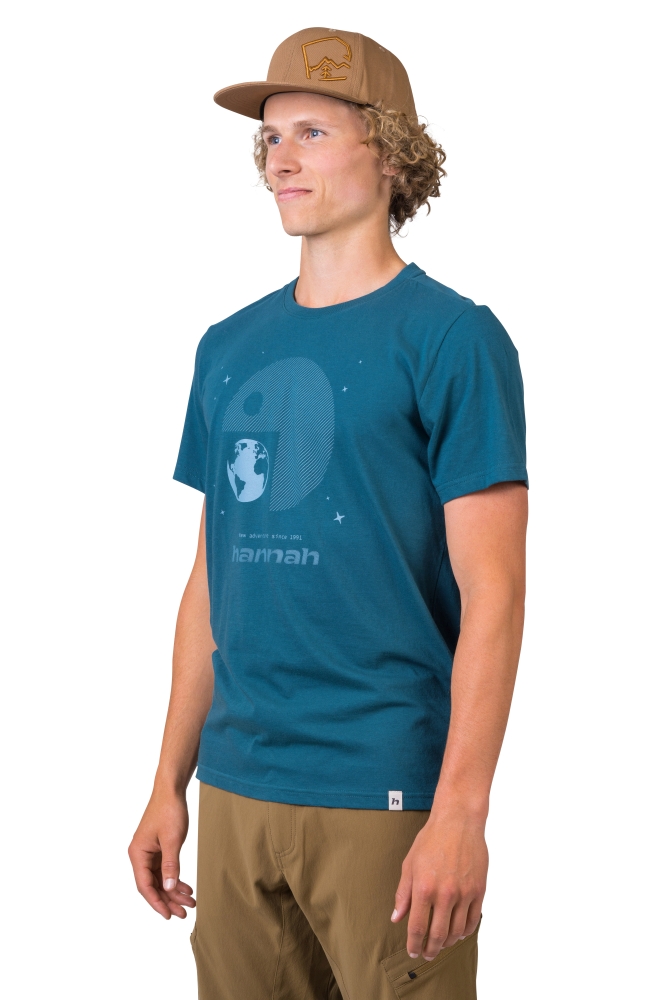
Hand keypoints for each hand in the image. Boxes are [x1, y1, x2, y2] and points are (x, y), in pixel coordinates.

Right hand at [128, 790, 195, 919]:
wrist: (171, 791)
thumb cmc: (169, 811)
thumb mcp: (172, 840)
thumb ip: (170, 865)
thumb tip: (169, 888)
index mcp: (138, 854)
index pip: (145, 886)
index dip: (157, 902)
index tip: (168, 915)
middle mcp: (140, 855)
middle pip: (153, 885)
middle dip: (168, 900)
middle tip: (184, 912)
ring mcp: (149, 853)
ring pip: (160, 879)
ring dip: (173, 891)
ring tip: (190, 902)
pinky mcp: (158, 849)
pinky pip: (164, 870)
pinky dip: (175, 879)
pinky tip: (186, 887)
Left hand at [391, 810, 486, 959]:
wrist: (459, 821)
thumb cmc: (431, 839)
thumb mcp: (410, 864)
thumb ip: (403, 893)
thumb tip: (396, 917)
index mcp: (424, 887)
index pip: (417, 927)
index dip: (414, 944)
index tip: (412, 952)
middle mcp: (445, 894)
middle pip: (438, 935)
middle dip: (431, 949)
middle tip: (427, 955)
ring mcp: (465, 893)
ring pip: (457, 931)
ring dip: (448, 943)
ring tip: (441, 945)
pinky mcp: (479, 890)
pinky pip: (473, 920)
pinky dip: (465, 932)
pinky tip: (458, 933)